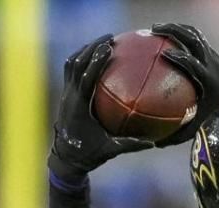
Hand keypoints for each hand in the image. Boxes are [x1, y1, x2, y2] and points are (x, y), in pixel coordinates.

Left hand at [49, 35, 153, 181]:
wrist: (66, 157)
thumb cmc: (89, 154)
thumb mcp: (111, 151)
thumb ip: (130, 145)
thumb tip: (153, 142)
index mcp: (79, 107)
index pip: (86, 79)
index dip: (95, 62)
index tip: (108, 48)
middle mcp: (70, 96)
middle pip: (77, 64)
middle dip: (92, 48)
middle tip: (110, 37)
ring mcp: (66, 93)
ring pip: (72, 63)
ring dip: (85, 49)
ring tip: (103, 41)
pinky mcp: (66, 93)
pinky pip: (71, 70)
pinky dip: (82, 58)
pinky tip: (96, 54)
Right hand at [147, 22, 218, 144]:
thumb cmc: (218, 119)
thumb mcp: (199, 128)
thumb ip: (179, 135)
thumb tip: (154, 144)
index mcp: (210, 80)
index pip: (195, 65)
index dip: (180, 58)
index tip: (164, 54)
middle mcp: (213, 64)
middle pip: (193, 40)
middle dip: (174, 32)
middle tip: (154, 30)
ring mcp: (213, 56)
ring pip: (194, 35)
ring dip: (175, 29)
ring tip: (156, 28)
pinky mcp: (211, 53)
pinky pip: (194, 38)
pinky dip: (180, 33)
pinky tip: (164, 35)